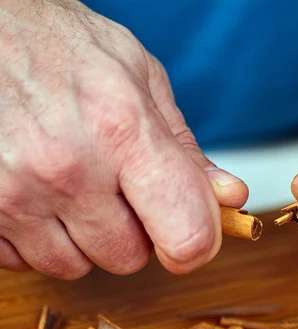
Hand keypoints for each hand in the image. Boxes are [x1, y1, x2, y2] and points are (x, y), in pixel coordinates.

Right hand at [0, 0, 247, 277]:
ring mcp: (15, 192)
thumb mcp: (141, 79)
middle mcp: (68, 166)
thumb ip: (186, 148)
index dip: (197, 243)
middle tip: (117, 187)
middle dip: (133, 231)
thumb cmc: (64, 47)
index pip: (184, 233)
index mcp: (123, 128)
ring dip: (83, 237)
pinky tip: (39, 195)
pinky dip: (38, 238)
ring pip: (75, 266)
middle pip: (129, 257)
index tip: (193, 234)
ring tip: (73, 184)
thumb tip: (229, 197)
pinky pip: (25, 262)